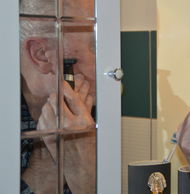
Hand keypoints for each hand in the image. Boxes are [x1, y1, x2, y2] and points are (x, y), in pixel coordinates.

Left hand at [37, 74, 95, 192]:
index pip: (72, 98)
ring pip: (46, 108)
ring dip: (50, 106)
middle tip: (57, 96)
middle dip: (56, 97)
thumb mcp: (91, 124)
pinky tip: (50, 119)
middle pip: (56, 101)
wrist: (80, 164)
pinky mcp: (47, 136)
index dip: (66, 88)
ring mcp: (57, 131)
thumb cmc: (88, 144)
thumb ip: (85, 108)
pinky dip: (45, 116)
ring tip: (55, 109)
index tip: (62, 83)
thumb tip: (84, 93)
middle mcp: (69, 124)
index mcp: (83, 120)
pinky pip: (42, 119)